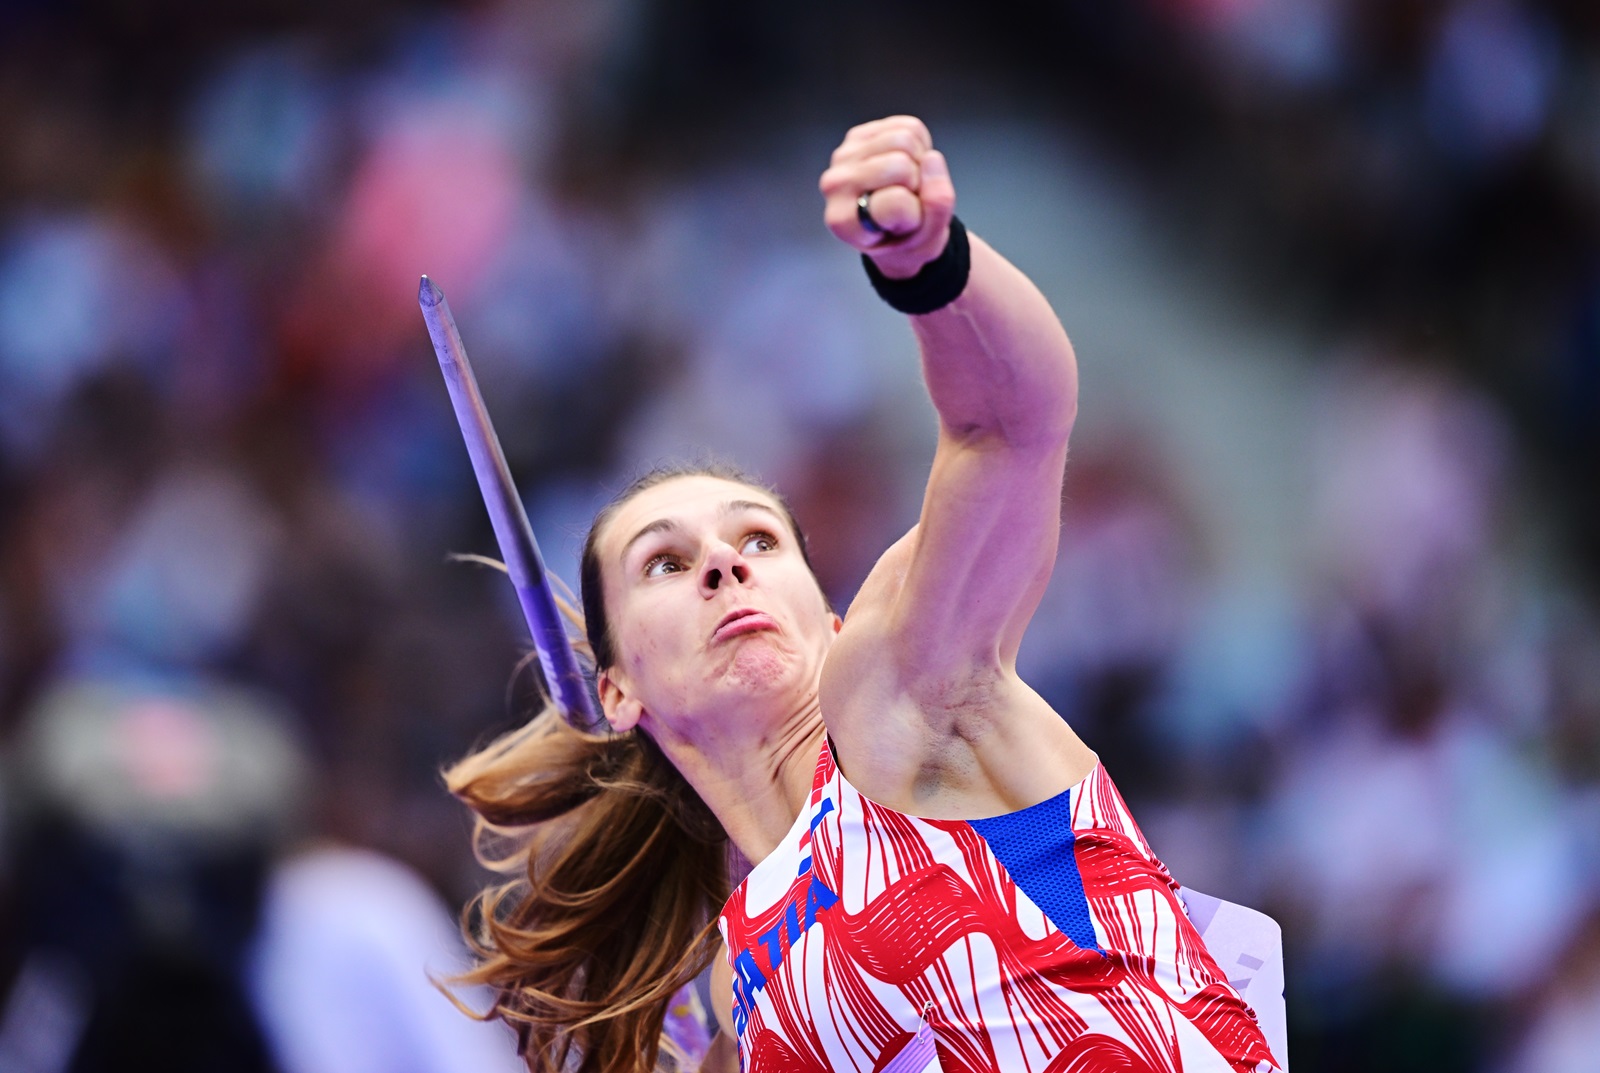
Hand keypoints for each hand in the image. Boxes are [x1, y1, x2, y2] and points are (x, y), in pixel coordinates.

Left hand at [820, 116, 955, 280]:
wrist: (890, 227)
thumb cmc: (904, 238)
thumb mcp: (928, 242)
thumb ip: (937, 206)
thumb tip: (932, 158)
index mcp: (844, 221)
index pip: (896, 202)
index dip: (915, 211)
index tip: (904, 223)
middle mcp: (835, 185)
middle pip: (900, 164)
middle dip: (917, 182)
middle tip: (909, 199)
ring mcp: (845, 155)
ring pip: (904, 138)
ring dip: (919, 162)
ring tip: (908, 183)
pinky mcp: (860, 135)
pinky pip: (908, 126)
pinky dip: (919, 145)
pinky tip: (907, 165)